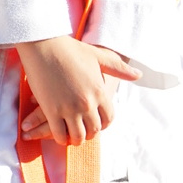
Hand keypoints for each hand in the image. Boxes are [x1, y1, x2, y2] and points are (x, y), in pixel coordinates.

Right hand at [16, 36, 140, 145]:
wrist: (43, 43)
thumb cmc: (70, 48)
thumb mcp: (98, 56)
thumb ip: (118, 68)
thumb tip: (139, 75)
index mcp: (99, 92)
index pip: (108, 119)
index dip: (103, 124)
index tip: (97, 123)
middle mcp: (87, 103)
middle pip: (94, 130)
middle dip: (90, 134)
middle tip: (84, 133)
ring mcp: (69, 108)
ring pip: (77, 136)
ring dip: (76, 139)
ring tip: (72, 136)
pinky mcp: (51, 111)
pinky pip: (59, 134)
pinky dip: (60, 138)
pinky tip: (59, 135)